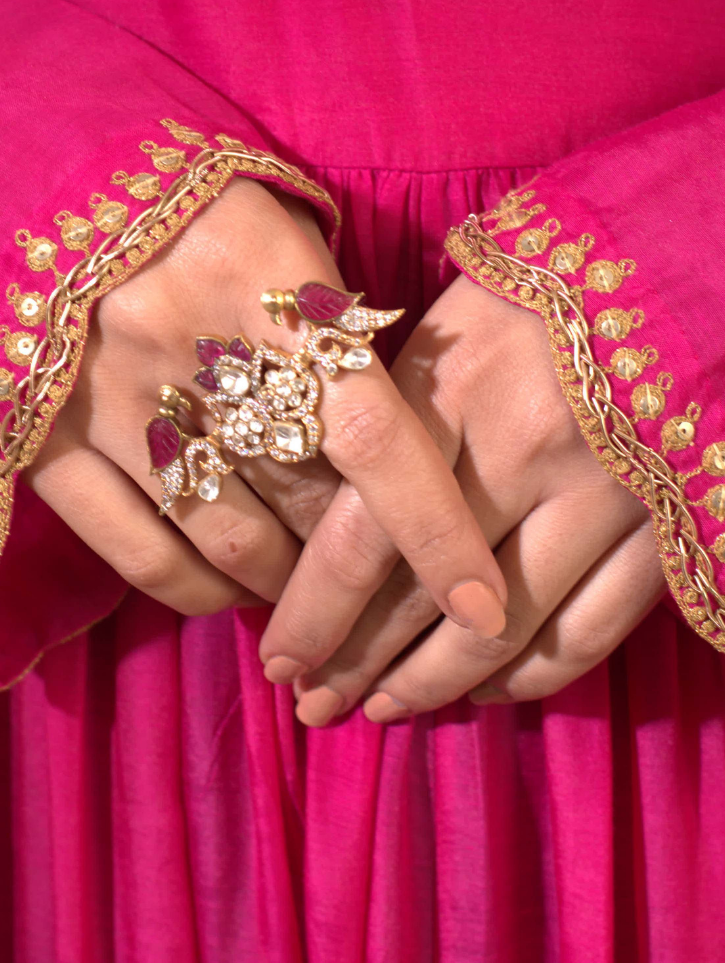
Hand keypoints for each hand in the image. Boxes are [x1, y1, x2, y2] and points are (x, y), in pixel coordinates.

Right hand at [25, 179, 503, 625]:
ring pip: (231, 544)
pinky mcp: (50, 444)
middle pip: (307, 501)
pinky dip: (201, 591)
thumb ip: (335, 317)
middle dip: (356, 554)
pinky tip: (230, 589)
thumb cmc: (187, 196)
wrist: (31, 172)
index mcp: (264, 280)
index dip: (434, 529)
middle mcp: (191, 351)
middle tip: (381, 571)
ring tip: (308, 585)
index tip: (482, 605)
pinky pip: (141, 555)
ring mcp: (114, 405)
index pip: (374, 433)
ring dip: (288, 583)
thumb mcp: (279, 223)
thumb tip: (390, 421)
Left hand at [260, 273, 665, 725]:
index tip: (279, 661)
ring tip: (386, 710)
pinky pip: (589, 630)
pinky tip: (489, 689)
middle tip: (317, 707)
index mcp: (448, 389)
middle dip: (358, 664)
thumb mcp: (457, 317)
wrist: (690, 253)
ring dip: (435, 684)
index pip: (358, 535)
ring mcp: (601, 492)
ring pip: (502, 630)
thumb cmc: (556, 281)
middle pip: (418, 596)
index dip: (313, 614)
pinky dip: (532, 674)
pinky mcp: (666, 521)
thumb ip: (399, 405)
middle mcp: (517, 449)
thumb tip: (329, 492)